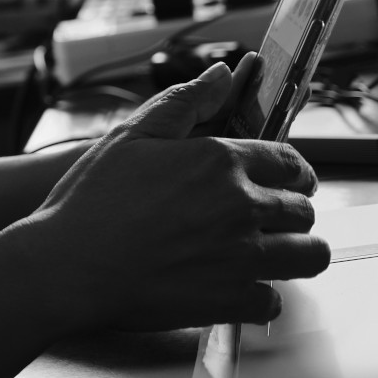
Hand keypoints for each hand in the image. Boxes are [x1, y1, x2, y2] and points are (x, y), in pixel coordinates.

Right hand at [17, 58, 329, 332]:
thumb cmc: (89, 200)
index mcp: (220, 160)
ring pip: (309, 256)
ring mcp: (243, 256)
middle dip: (291, 212)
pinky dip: (260, 297)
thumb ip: (183, 102)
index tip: (282, 181)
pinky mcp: (234, 300)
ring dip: (295, 253)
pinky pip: (274, 302)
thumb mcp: (129, 135)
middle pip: (304, 210)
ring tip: (270, 255)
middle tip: (266, 219)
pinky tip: (236, 288)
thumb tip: (221, 75)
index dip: (291, 172)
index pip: (290, 162)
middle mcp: (241, 205)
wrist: (67, 265)